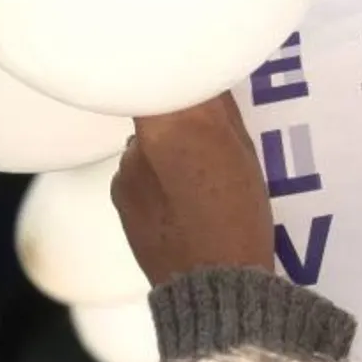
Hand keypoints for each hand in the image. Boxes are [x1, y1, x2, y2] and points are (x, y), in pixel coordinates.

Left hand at [111, 93, 274, 285]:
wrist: (213, 286)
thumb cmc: (242, 219)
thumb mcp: (245, 157)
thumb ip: (220, 113)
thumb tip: (207, 84)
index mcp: (178, 123)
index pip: (167, 74)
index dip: (182, 74)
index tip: (198, 77)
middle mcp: (140, 140)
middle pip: (155, 106)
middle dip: (177, 111)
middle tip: (206, 128)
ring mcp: (124, 169)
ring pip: (146, 139)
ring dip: (165, 146)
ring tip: (195, 176)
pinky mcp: (116, 195)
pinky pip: (137, 169)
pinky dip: (154, 174)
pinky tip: (179, 198)